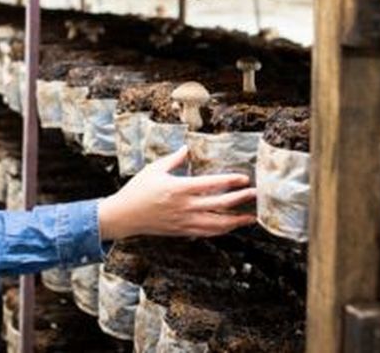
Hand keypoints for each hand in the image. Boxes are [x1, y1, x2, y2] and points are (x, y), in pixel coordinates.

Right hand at [97, 146, 256, 239]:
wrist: (124, 216)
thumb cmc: (137, 190)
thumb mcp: (155, 169)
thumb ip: (174, 159)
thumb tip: (187, 148)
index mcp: (179, 188)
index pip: (211, 184)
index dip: (230, 181)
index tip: (244, 178)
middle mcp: (184, 206)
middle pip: (219, 204)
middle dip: (240, 200)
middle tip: (255, 195)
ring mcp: (184, 221)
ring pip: (216, 223)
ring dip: (235, 221)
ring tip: (250, 217)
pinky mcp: (182, 231)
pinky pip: (206, 232)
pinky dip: (221, 230)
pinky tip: (230, 227)